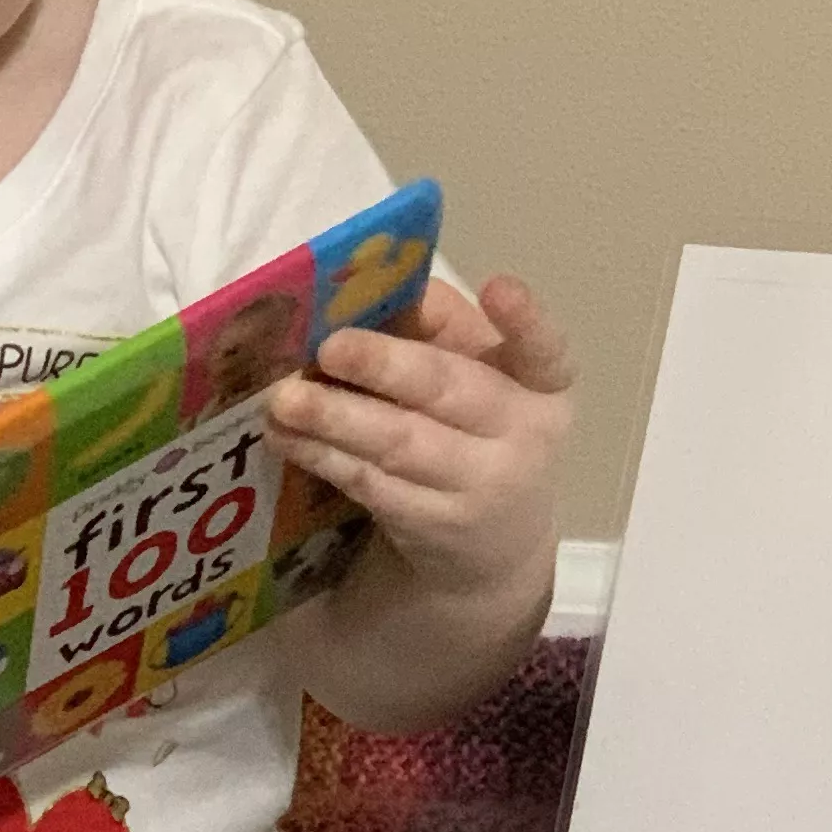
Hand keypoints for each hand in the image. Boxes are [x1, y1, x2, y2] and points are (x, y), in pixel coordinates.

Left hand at [263, 273, 572, 612]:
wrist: (496, 545)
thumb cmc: (478, 429)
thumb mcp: (481, 374)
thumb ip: (440, 326)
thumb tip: (369, 286)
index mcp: (543, 384)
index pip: (547, 349)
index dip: (525, 320)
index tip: (500, 287)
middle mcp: (523, 435)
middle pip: (451, 392)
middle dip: (387, 366)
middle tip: (329, 347)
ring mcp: (478, 486)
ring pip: (400, 444)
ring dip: (336, 418)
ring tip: (284, 398)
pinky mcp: (432, 524)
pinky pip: (370, 482)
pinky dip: (322, 455)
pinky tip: (285, 434)